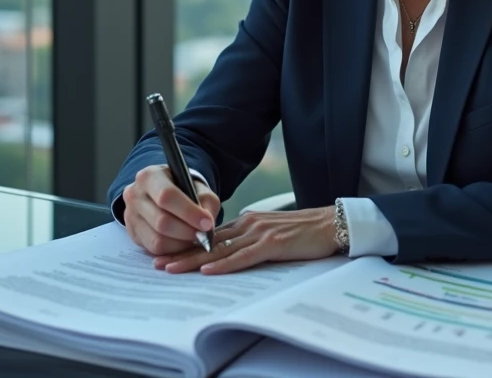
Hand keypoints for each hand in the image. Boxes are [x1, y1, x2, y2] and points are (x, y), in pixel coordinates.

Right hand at [122, 165, 221, 256]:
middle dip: (187, 231)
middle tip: (203, 235)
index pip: (166, 196)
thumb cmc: (182, 189)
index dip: (189, 212)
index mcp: (150, 176)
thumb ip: (206, 202)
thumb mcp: (198, 187)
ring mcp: (130, 216)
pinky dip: (173, 250)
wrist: (163, 194)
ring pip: (157, 239)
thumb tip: (207, 224)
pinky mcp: (133, 233)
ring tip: (194, 238)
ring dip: (181, 243)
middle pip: (161, 221)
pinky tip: (182, 242)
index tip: (207, 223)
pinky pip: (154, 249)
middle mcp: (135, 195)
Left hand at [155, 207, 337, 274]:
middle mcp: (249, 224)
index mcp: (248, 221)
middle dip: (182, 254)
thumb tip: (231, 255)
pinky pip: (242, 256)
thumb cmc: (305, 232)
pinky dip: (223, 264)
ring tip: (172, 269)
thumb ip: (252, 241)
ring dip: (194, 261)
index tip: (168, 256)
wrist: (332, 223)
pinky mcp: (273, 243)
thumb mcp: (272, 234)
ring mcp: (260, 233)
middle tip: (158, 264)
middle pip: (209, 243)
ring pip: (219, 249)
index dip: (188, 246)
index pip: (212, 237)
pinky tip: (208, 270)